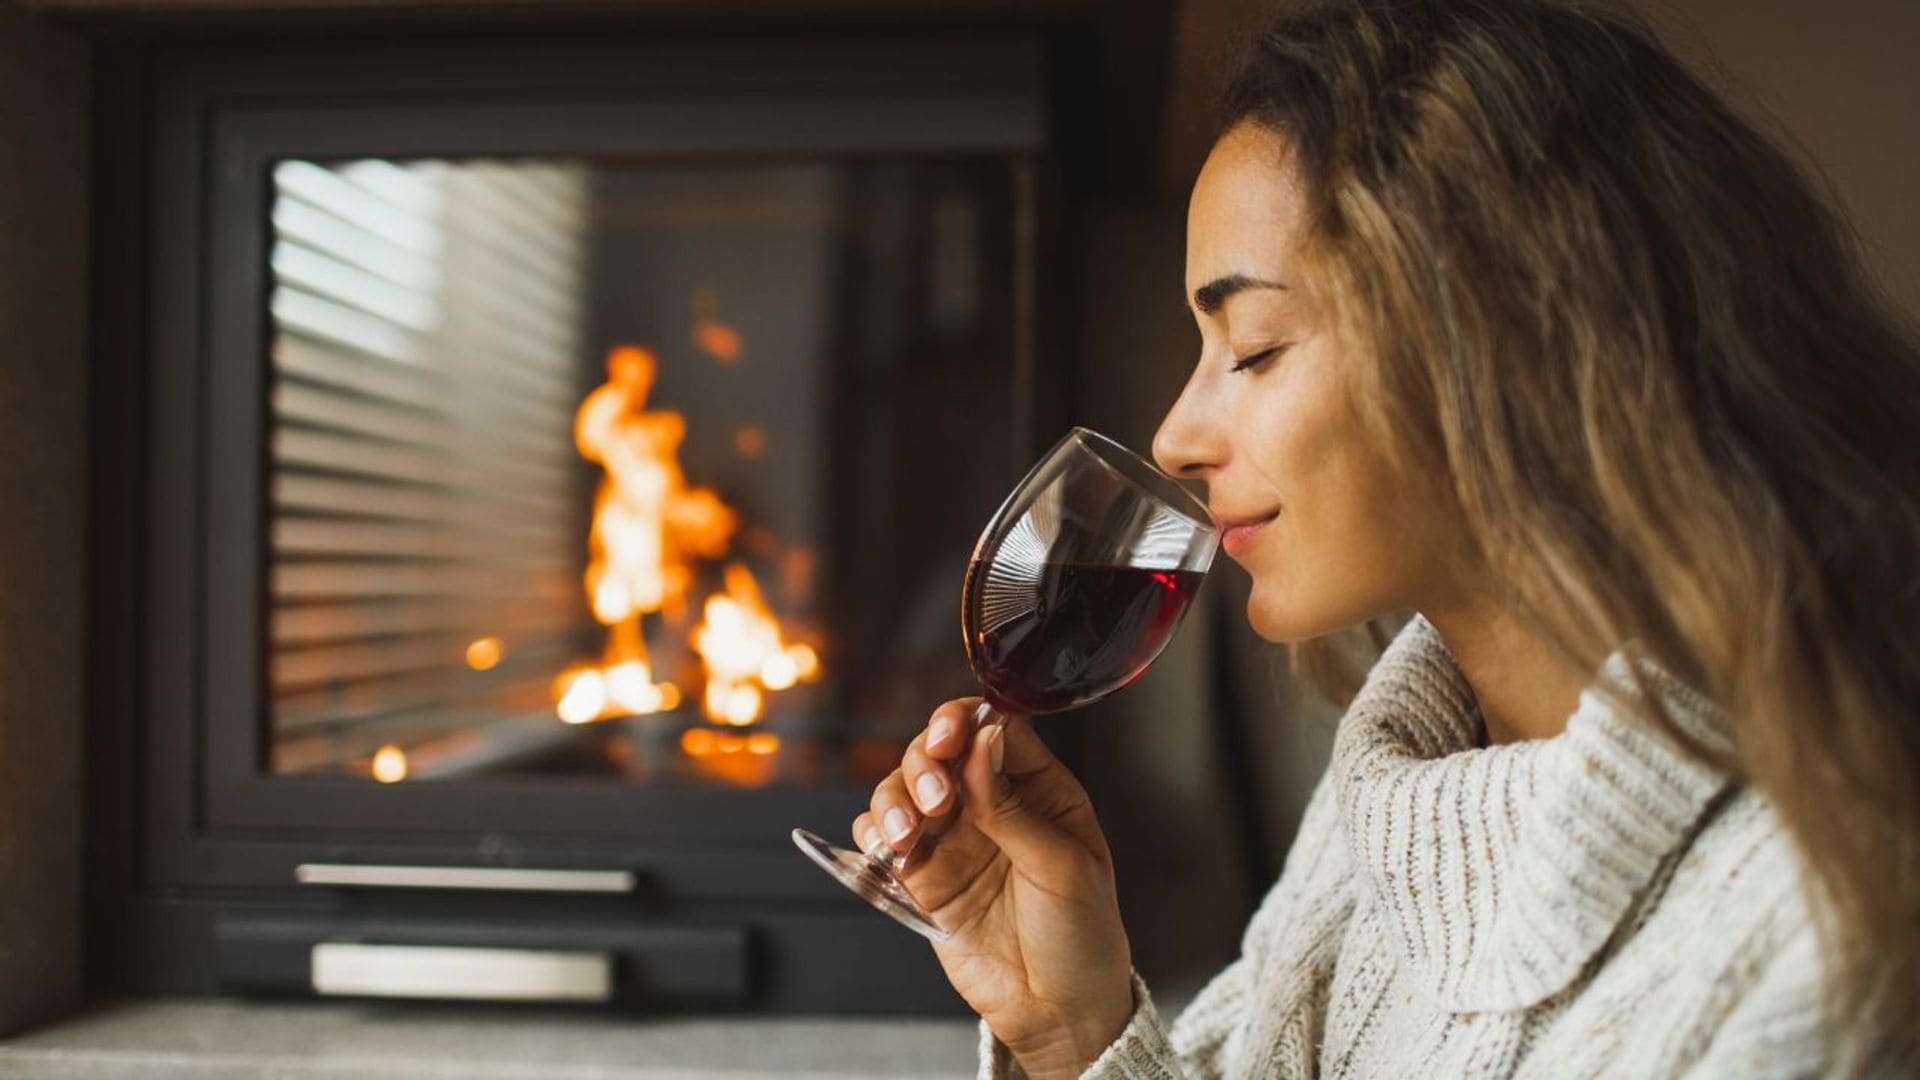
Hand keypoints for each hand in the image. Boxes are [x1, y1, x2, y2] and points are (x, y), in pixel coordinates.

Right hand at [853, 698, 1135, 1077]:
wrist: (1057, 1010)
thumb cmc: (1081, 936)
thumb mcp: (1063, 866)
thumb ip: (1015, 806)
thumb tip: (985, 738)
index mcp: (1040, 789)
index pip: (995, 729)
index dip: (964, 722)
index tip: (948, 737)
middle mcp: (992, 804)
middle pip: (939, 751)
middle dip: (925, 763)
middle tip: (935, 799)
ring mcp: (954, 839)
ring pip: (903, 788)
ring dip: (894, 799)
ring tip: (906, 834)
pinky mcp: (924, 877)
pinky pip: (883, 839)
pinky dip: (874, 834)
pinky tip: (888, 850)